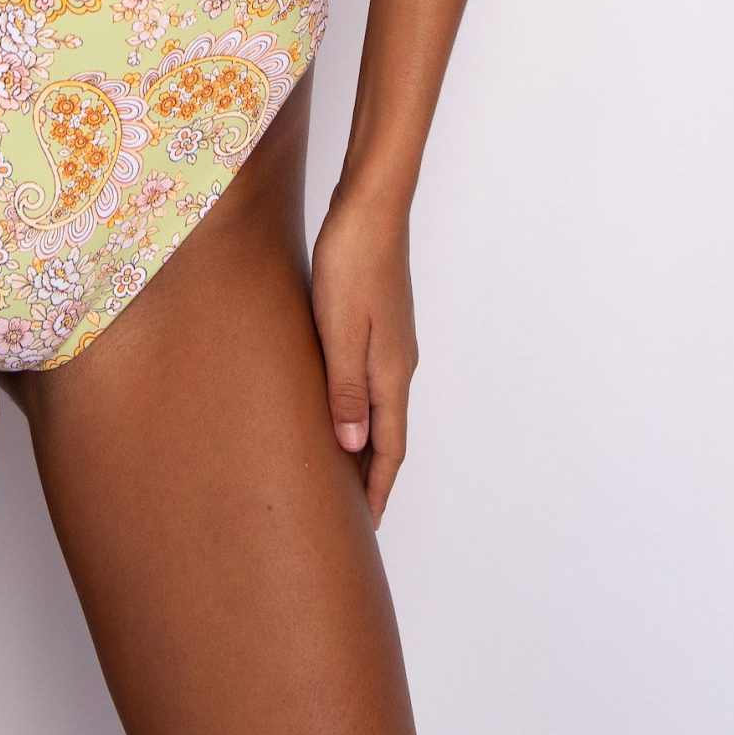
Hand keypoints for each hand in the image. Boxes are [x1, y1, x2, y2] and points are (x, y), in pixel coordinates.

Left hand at [309, 185, 418, 525]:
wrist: (372, 203)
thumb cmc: (352, 260)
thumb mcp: (341, 329)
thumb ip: (346, 389)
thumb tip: (354, 447)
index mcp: (391, 371)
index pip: (389, 448)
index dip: (376, 490)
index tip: (364, 531)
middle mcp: (398, 361)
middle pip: (387, 433)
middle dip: (370, 475)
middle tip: (346, 513)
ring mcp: (391, 339)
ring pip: (378, 406)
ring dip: (362, 441)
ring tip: (337, 468)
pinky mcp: (378, 318)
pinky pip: (369, 379)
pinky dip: (356, 407)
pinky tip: (335, 403)